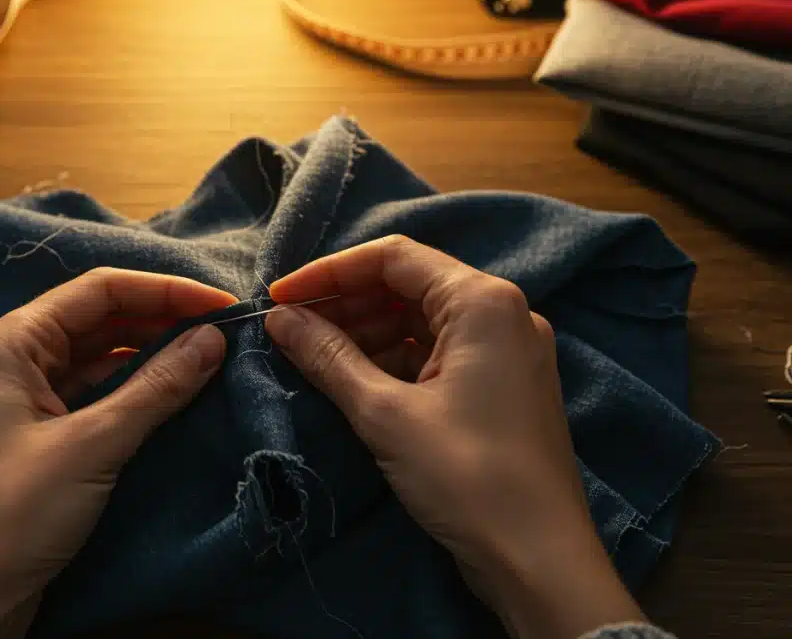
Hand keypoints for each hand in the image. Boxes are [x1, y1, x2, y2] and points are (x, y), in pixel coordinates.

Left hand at [0, 268, 234, 638]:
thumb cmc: (8, 515)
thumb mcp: (90, 447)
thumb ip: (154, 389)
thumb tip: (211, 340)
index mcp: (9, 344)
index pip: (98, 291)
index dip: (164, 291)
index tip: (221, 305)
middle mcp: (12, 361)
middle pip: (98, 321)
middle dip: (160, 321)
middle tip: (223, 334)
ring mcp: (22, 401)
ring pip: (97, 360)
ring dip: (149, 358)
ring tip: (209, 361)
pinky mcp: (36, 440)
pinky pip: (91, 398)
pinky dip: (132, 394)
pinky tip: (173, 396)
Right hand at [263, 236, 644, 638]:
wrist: (539, 559)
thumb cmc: (467, 476)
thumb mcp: (385, 414)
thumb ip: (328, 357)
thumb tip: (279, 319)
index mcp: (482, 302)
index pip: (393, 258)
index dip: (329, 272)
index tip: (279, 296)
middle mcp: (502, 313)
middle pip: (408, 285)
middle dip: (345, 304)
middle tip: (290, 331)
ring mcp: (506, 352)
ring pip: (420, 322)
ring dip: (365, 334)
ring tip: (314, 359)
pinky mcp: (501, 387)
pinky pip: (437, 354)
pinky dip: (393, 362)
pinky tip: (354, 383)